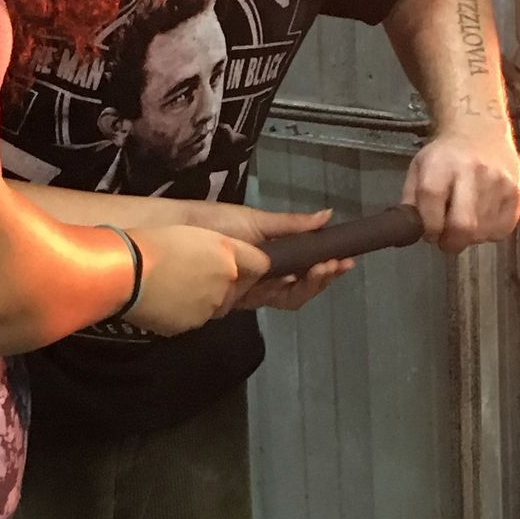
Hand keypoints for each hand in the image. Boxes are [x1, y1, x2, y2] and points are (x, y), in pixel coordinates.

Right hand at [120, 225, 267, 335]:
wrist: (126, 271)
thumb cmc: (158, 242)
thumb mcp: (196, 234)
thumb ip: (224, 250)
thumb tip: (235, 265)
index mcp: (230, 260)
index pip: (261, 264)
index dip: (251, 261)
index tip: (240, 259)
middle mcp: (226, 289)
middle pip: (239, 287)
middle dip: (227, 280)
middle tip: (199, 268)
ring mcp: (207, 311)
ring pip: (216, 303)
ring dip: (206, 295)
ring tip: (178, 282)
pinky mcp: (187, 328)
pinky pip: (194, 316)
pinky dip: (186, 309)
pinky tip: (166, 297)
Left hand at [192, 203, 353, 311]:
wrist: (175, 233)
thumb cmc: (214, 222)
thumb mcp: (255, 220)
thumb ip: (291, 225)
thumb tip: (328, 216)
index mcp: (269, 256)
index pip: (303, 267)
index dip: (325, 267)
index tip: (344, 259)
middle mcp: (263, 275)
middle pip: (300, 286)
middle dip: (322, 278)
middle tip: (337, 265)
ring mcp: (250, 289)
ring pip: (288, 297)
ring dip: (310, 286)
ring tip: (323, 269)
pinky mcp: (235, 302)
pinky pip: (267, 302)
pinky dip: (287, 293)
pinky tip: (298, 280)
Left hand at [403, 124, 519, 251]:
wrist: (480, 129)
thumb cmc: (447, 154)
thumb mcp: (419, 168)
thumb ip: (411, 200)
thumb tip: (412, 230)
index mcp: (442, 163)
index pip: (432, 200)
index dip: (429, 227)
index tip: (430, 233)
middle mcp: (473, 170)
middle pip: (463, 224)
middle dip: (452, 242)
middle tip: (448, 240)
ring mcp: (499, 180)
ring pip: (484, 231)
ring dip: (471, 236)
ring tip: (466, 221)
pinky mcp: (518, 189)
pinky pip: (504, 229)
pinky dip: (490, 232)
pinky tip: (483, 218)